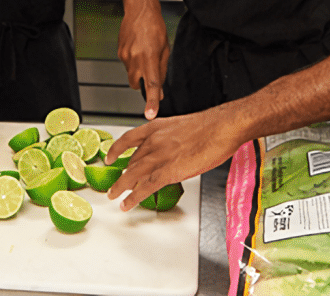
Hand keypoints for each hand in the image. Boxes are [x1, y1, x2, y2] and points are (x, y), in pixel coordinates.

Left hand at [105, 102, 247, 209]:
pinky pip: (146, 186)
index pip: (128, 138)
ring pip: (133, 174)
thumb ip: (170, 139)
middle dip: (122, 174)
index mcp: (156, 127)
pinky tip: (127, 203)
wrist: (221, 127)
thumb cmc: (208, 126)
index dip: (116, 149)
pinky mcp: (169, 171)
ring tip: (113, 196)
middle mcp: (153, 141)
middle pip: (132, 161)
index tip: (109, 157)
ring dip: (121, 187)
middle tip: (114, 185)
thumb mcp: (181, 127)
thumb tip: (169, 152)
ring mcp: (160, 156)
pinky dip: (134, 197)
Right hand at [117, 2, 169, 119]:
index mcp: (149, 58)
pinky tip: (138, 47)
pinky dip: (133, 61)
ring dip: (138, 70)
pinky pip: (127, 64)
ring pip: (131, 75)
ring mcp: (125, 56)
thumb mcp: (165, 49)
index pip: (152, 85)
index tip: (150, 114)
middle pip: (136, 84)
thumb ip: (162, 71)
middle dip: (143, 83)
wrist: (139, 10)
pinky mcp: (119, 52)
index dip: (152, 102)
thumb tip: (160, 89)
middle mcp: (135, 59)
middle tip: (150, 70)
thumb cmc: (155, 26)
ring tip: (144, 52)